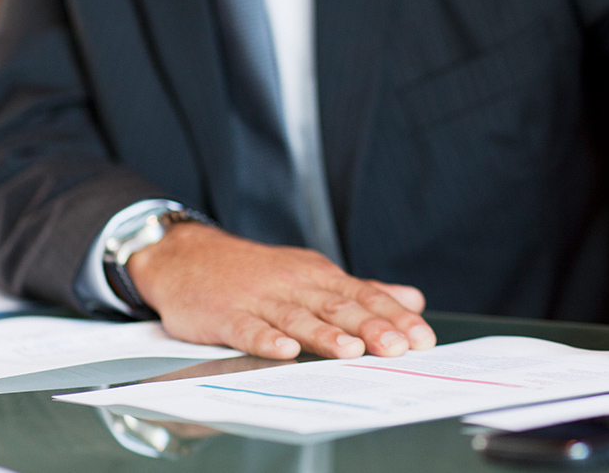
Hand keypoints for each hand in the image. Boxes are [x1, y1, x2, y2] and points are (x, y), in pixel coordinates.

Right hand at [127, 223, 435, 359]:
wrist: (186, 258)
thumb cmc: (256, 273)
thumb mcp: (312, 275)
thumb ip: (362, 291)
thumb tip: (412, 300)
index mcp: (320, 277)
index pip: (365, 296)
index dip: (394, 316)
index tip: (421, 337)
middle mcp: (295, 286)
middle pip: (338, 307)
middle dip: (371, 327)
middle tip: (398, 347)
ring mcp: (260, 300)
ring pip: (298, 317)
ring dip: (324, 334)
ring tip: (350, 350)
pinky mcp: (225, 315)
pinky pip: (247, 328)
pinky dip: (265, 339)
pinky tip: (282, 350)